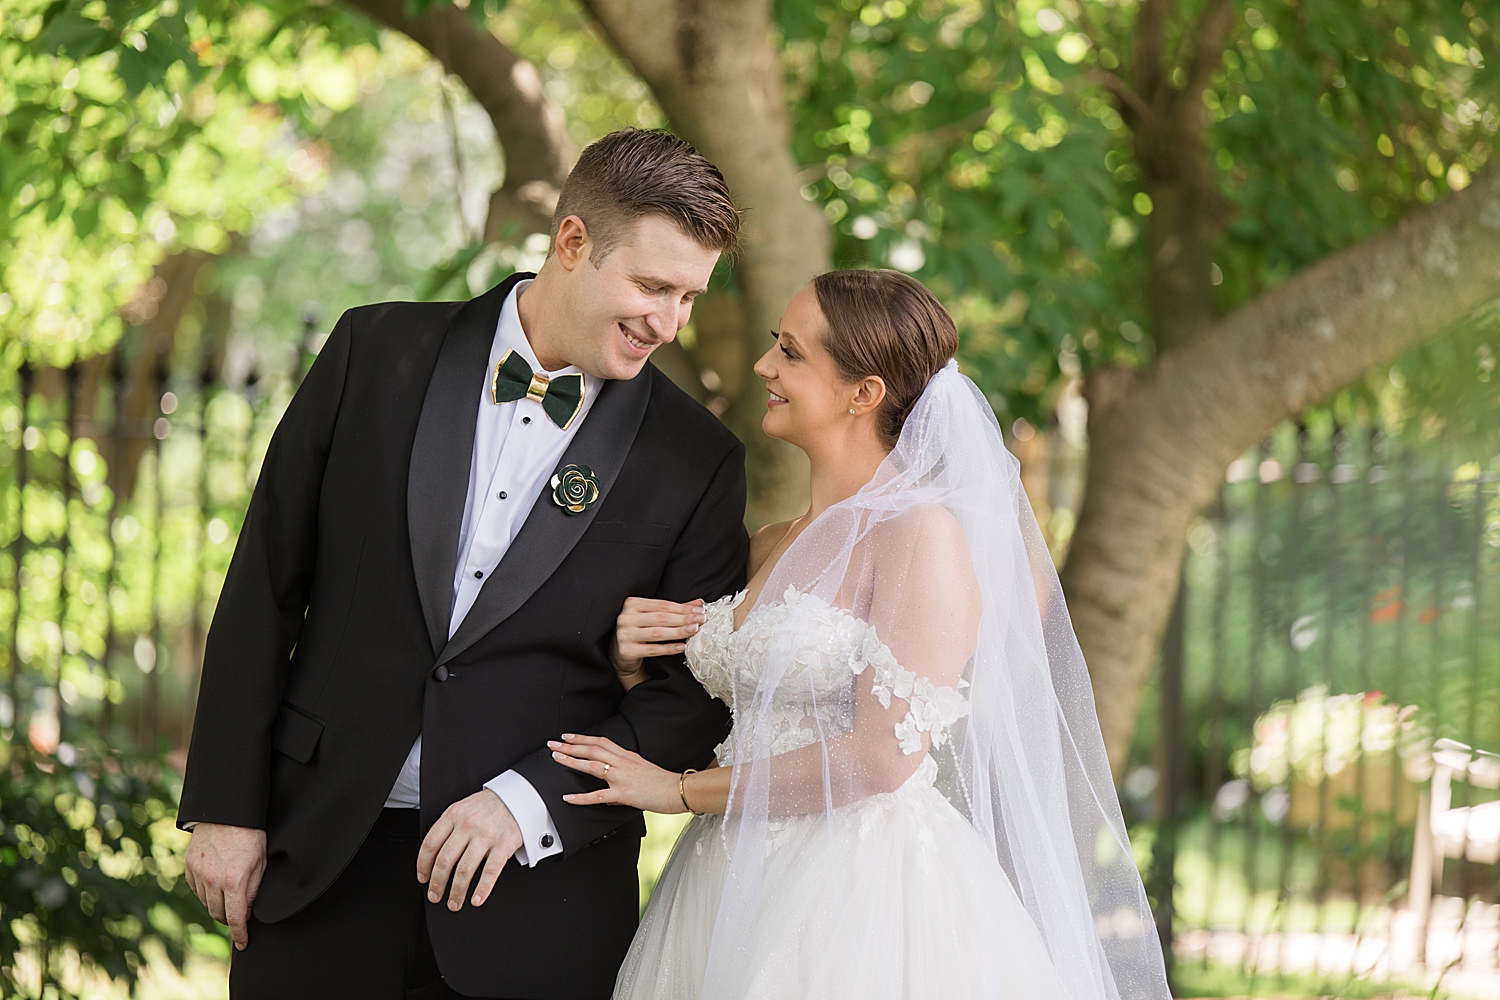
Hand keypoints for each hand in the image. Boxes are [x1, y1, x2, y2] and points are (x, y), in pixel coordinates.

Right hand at [185, 823, 266, 950]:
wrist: (227, 811)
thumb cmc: (250, 835)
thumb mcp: (261, 861)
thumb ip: (253, 889)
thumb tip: (247, 910)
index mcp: (234, 881)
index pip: (235, 918)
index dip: (240, 934)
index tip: (243, 943)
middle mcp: (213, 880)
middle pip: (218, 914)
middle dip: (229, 919)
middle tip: (239, 915)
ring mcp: (198, 873)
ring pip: (206, 903)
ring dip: (218, 905)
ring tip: (229, 896)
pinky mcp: (189, 866)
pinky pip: (196, 889)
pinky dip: (206, 892)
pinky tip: (216, 885)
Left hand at [417, 790, 521, 910]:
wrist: (519, 796)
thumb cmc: (489, 805)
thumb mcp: (463, 808)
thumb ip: (449, 827)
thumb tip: (433, 856)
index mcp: (453, 815)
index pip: (430, 844)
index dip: (423, 865)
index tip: (423, 878)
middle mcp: (467, 825)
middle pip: (444, 861)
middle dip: (437, 884)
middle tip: (435, 896)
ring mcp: (486, 835)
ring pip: (464, 870)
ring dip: (457, 891)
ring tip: (454, 903)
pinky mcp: (504, 844)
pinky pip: (490, 871)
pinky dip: (482, 889)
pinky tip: (476, 899)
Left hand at [549, 734, 683, 813]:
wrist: (679, 789)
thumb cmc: (664, 783)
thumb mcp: (643, 773)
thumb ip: (624, 779)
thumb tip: (608, 794)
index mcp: (628, 756)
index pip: (601, 741)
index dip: (583, 738)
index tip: (569, 736)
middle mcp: (623, 763)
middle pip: (593, 748)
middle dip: (571, 745)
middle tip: (553, 743)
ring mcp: (622, 777)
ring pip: (592, 765)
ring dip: (572, 761)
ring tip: (556, 758)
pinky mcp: (624, 793)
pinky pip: (598, 796)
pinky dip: (581, 798)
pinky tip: (568, 798)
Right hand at [610, 597, 705, 688]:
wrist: (620, 654)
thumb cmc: (639, 631)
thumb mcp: (653, 617)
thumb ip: (675, 610)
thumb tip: (699, 603)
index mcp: (632, 604)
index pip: (662, 605)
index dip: (682, 608)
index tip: (700, 610)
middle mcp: (626, 618)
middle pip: (661, 618)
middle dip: (684, 618)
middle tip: (701, 620)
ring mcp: (624, 634)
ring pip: (657, 633)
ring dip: (678, 632)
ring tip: (694, 630)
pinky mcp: (626, 651)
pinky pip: (652, 650)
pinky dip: (668, 648)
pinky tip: (682, 647)